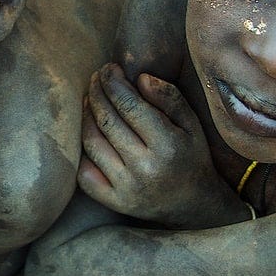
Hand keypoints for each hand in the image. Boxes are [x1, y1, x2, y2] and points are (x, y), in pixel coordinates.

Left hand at [79, 63, 226, 227]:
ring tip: (89, 98)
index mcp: (168, 145)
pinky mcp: (114, 202)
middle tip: (96, 78)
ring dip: (86, 115)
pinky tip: (87, 130)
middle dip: (97, 92)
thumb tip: (139, 78)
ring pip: (92, 142)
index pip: (129, 105)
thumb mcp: (192, 124)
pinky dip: (82, 149)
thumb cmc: (192, 157)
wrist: (194, 206)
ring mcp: (126, 188)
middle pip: (107, 120)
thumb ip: (169, 98)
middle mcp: (145, 168)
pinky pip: (85, 172)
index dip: (113, 83)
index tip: (109, 68)